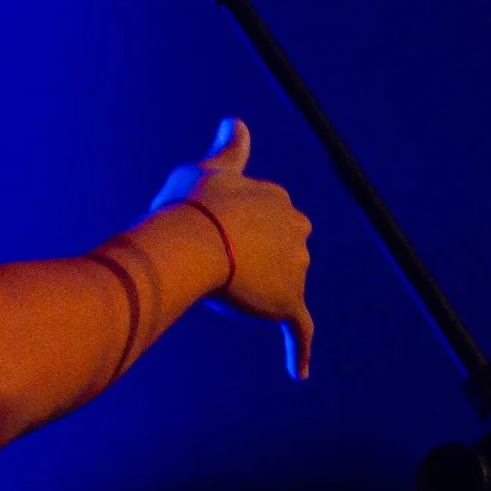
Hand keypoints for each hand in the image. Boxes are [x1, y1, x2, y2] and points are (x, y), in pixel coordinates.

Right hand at [152, 117, 314, 378]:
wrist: (195, 240)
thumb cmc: (192, 204)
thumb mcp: (207, 169)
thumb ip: (229, 153)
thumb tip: (236, 121)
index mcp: (277, 197)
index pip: (265, 215)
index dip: (234, 227)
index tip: (211, 230)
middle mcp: (297, 228)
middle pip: (281, 249)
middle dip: (257, 258)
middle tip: (217, 262)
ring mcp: (297, 267)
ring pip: (282, 285)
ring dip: (259, 292)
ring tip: (222, 291)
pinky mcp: (291, 303)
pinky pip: (299, 330)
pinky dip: (298, 349)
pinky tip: (299, 370)